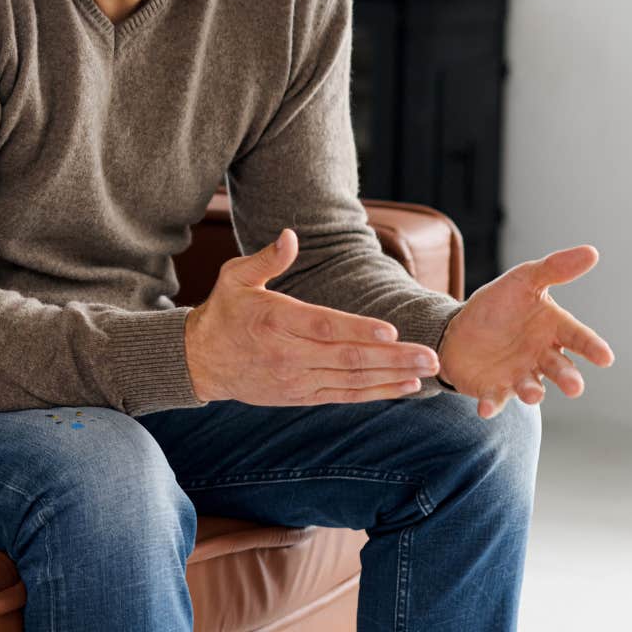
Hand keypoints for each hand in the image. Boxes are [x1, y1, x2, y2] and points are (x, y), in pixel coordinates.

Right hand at [186, 229, 439, 404]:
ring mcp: (296, 379)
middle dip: (393, 358)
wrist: (201, 361)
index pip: (323, 326)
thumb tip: (291, 236)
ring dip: (392, 377)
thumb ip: (267, 259)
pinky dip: (376, 393)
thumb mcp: (235, 277)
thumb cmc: (224, 312)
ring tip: (427, 372)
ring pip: (352, 380)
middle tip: (430, 356)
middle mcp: (288, 354)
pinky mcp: (301, 395)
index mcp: (275, 321)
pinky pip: (344, 395)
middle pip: (347, 357)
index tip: (392, 331)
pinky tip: (404, 387)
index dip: (358, 329)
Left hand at [437, 244, 613, 418]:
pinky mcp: (494, 389)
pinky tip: (486, 409)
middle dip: (568, 378)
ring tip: (532, 395)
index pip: (577, 337)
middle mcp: (541, 357)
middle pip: (560, 369)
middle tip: (574, 386)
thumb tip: (591, 252)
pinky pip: (495, 399)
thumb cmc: (499, 306)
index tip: (605, 357)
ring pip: (532, 387)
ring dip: (533, 392)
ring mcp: (519, 375)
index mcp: (553, 329)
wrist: (459, 329)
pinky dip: (493, 405)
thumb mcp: (523, 280)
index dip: (591, 347)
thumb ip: (554, 269)